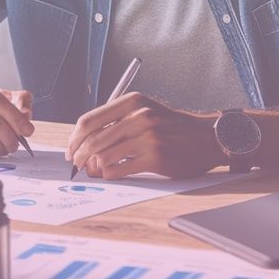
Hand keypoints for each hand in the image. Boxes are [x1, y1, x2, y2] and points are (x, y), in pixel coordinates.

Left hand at [65, 93, 223, 178]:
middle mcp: (139, 117)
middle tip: (77, 165)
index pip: (89, 120)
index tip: (71, 149)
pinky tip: (112, 174)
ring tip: (95, 171)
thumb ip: (118, 121)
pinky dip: (109, 175)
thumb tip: (85, 142)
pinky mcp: (155, 158)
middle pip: (92, 140)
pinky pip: (119, 170)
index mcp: (133, 103)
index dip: (74, 138)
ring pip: (103, 157)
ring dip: (93, 168)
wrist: (207, 138)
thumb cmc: (173, 127)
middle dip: (79, 156)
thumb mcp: (146, 112)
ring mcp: (148, 137)